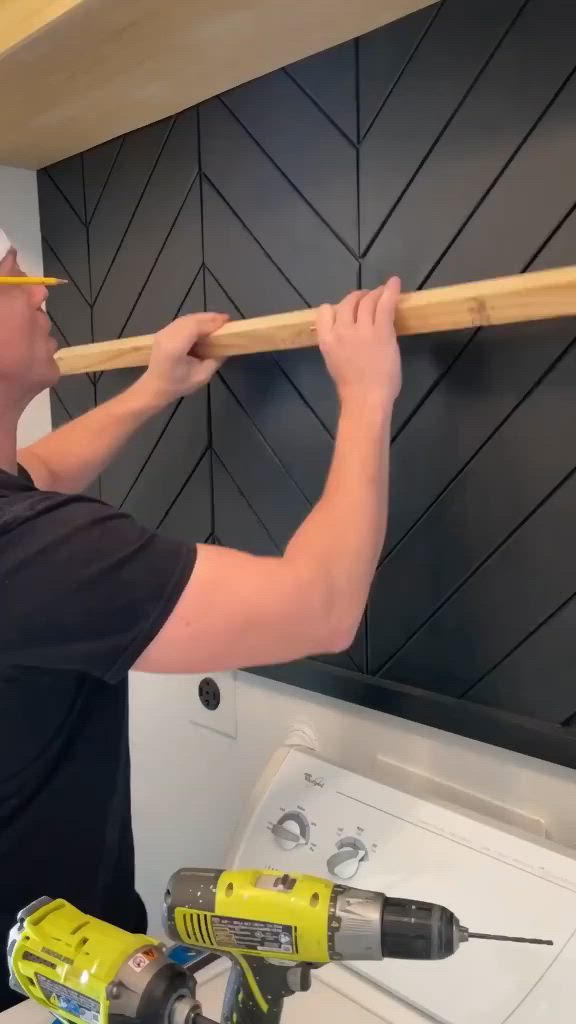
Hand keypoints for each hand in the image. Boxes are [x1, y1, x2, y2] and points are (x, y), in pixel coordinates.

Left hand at [140, 311, 228, 403]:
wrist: (155, 387)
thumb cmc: (178, 385)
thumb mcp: (202, 376)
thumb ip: (214, 361)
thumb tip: (225, 347)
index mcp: (175, 348)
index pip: (195, 328)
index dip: (211, 322)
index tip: (226, 321)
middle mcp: (167, 336)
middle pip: (190, 320)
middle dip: (209, 317)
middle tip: (225, 319)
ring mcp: (163, 332)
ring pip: (185, 319)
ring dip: (202, 318)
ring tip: (217, 321)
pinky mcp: (163, 332)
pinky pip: (181, 322)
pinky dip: (194, 321)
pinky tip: (204, 325)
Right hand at [315, 278, 401, 406]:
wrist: (366, 399)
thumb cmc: (352, 389)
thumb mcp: (335, 363)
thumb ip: (339, 344)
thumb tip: (349, 335)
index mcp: (326, 340)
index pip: (324, 311)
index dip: (335, 307)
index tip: (345, 310)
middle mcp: (342, 330)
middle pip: (347, 302)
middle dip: (357, 297)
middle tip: (367, 298)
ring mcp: (362, 329)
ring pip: (366, 300)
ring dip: (374, 294)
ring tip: (381, 293)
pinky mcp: (382, 331)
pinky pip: (385, 304)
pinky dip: (390, 290)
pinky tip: (395, 283)